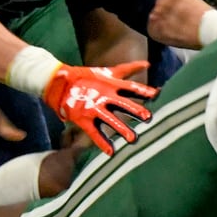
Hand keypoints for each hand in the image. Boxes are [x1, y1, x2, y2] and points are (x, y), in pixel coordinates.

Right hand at [41, 61, 156, 155]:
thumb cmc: (87, 76)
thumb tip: (148, 64)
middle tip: (148, 118)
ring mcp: (93, 107)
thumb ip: (129, 69)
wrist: (60, 83)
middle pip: (122, 103)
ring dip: (121, 129)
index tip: (157, 94)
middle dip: (135, 110)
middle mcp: (104, 95)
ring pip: (110, 119)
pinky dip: (102, 143)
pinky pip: (94, 132)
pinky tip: (111, 152)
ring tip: (132, 139)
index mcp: (111, 84)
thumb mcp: (109, 71)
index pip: (131, 87)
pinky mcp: (83, 118)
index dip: (144, 91)